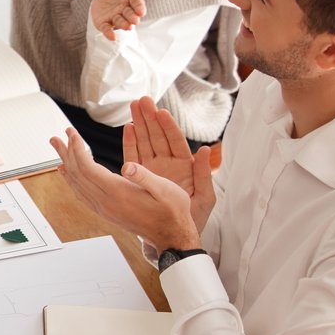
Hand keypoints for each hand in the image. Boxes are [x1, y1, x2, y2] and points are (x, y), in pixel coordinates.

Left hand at [51, 128, 200, 251]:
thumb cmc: (172, 211)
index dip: (77, 147)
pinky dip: (72, 180)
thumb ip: (144, 177)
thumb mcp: (165, 190)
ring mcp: (103, 208)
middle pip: (76, 173)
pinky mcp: (105, 212)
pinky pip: (81, 193)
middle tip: (55, 137)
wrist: (171, 236)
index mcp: (117, 193)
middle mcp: (105, 202)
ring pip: (76, 183)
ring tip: (58, 149)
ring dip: (66, 164)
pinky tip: (68, 173)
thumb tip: (127, 165)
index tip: (71, 132)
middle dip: (66, 152)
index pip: (86, 166)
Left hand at [91, 0, 149, 39]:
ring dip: (123, 24)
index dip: (139, 7)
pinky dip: (109, 33)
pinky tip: (112, 37)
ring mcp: (115, 17)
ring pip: (120, 22)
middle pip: (130, 15)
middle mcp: (125, 10)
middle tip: (134, 20)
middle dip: (132, 17)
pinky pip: (107, 29)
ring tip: (127, 26)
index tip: (141, 11)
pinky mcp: (105, 23)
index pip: (137, 3)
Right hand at [122, 97, 216, 228]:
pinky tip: (128, 128)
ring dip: (140, 123)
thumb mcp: (205, 197)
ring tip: (133, 106)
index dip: (167, 125)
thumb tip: (205, 151)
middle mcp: (168, 164)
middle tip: (142, 100)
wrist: (175, 234)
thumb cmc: (193, 218)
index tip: (160, 111)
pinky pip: (134, 155)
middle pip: (157, 136)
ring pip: (145, 141)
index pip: (175, 141)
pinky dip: (131, 141)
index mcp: (184, 166)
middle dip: (150, 117)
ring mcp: (153, 168)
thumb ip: (203, 174)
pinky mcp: (141, 175)